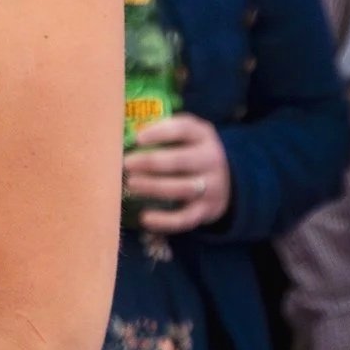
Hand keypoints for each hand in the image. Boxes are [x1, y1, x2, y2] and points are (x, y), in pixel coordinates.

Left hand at [125, 114, 231, 232]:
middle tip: (126, 164)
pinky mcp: (207, 210)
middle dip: (151, 162)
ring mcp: (211, 187)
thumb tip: (122, 132)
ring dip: (154, 187)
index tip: (137, 138)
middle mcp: (211, 159)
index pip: (183, 129)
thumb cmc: (190, 151)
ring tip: (131, 185)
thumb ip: (162, 130)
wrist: (227, 180)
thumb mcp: (186, 134)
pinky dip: (165, 220)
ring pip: (183, 189)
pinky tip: (145, 218)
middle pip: (181, 160)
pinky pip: (186, 218)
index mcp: (202, 135)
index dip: (159, 132)